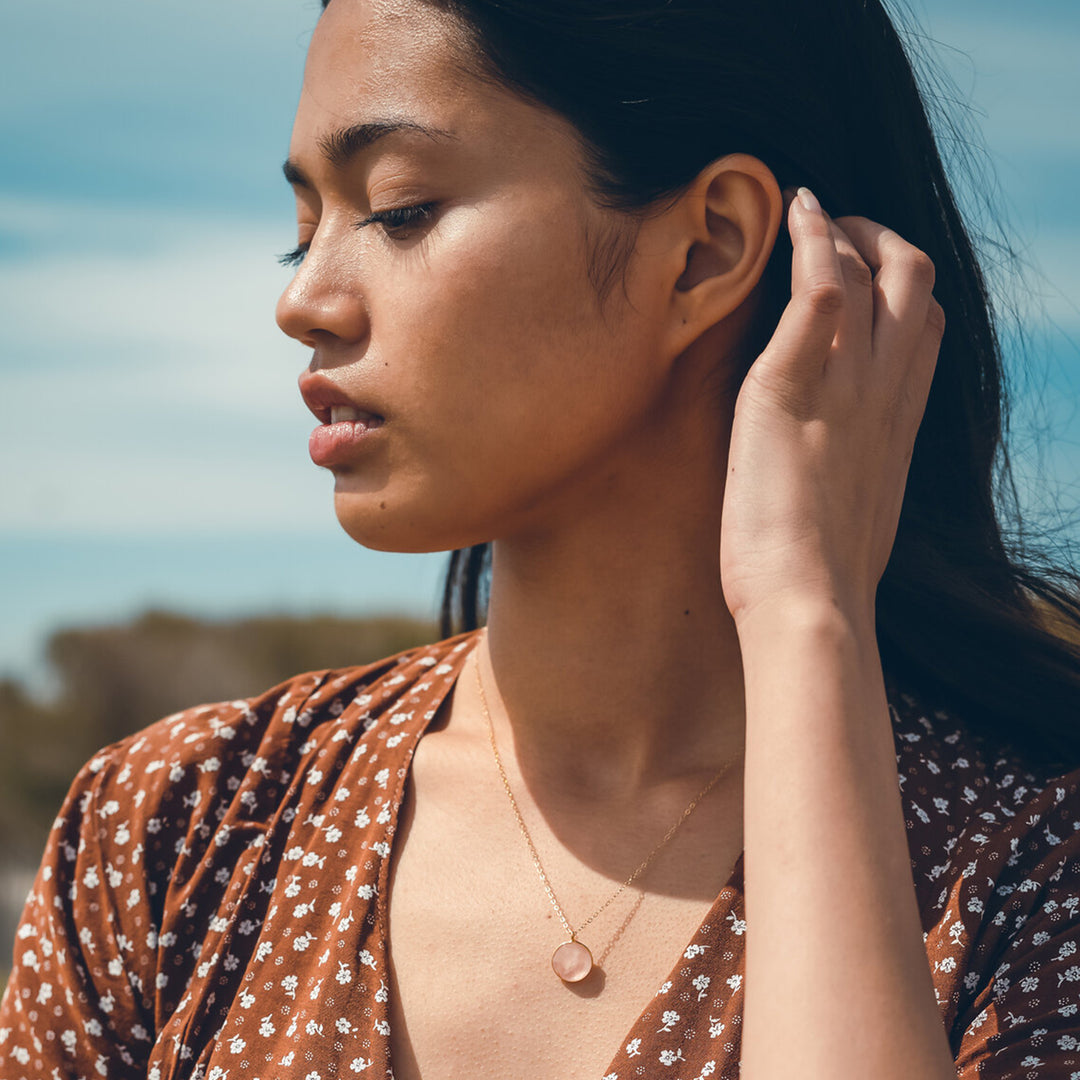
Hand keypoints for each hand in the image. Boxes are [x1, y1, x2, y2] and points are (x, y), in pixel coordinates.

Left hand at [719, 188, 944, 626]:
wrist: (810, 607)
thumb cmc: (822, 581)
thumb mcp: (856, 516)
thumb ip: (856, 473)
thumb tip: (841, 470)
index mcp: (897, 425)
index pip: (925, 331)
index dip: (903, 291)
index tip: (867, 277)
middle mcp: (882, 395)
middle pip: (914, 285)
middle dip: (884, 241)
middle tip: (838, 230)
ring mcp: (843, 387)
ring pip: (873, 274)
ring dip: (843, 229)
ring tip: (809, 210)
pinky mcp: (788, 387)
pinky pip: (818, 294)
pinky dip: (812, 244)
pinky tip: (795, 215)